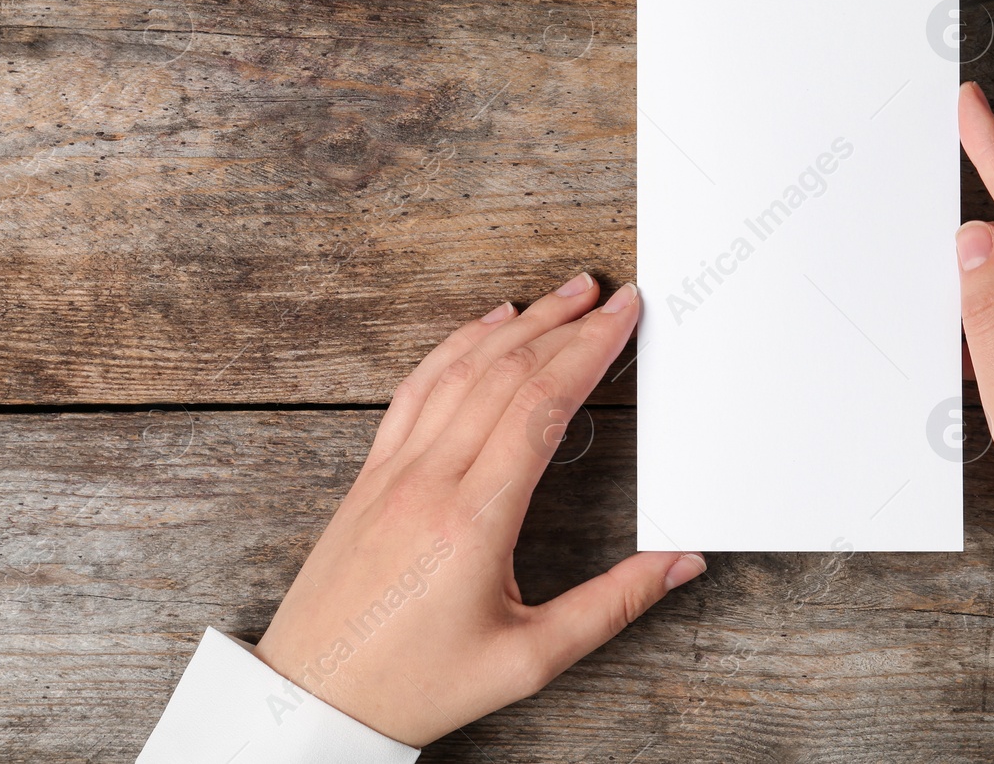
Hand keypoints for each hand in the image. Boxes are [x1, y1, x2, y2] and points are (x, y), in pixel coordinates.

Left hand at [253, 272, 705, 746]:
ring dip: (518, 324)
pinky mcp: (371, 475)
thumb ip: (613, 605)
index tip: (624, 316)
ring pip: (461, 370)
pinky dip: (457, 346)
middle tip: (611, 296)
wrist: (315, 698)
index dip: (590, 349)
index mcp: (474, 521)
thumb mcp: (530, 659)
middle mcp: (430, 481)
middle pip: (507, 374)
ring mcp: (394, 471)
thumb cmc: (416, 684)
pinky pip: (416, 390)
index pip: (542, 405)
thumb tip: (678, 563)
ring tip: (563, 295)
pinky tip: (486, 327)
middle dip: (567, 325)